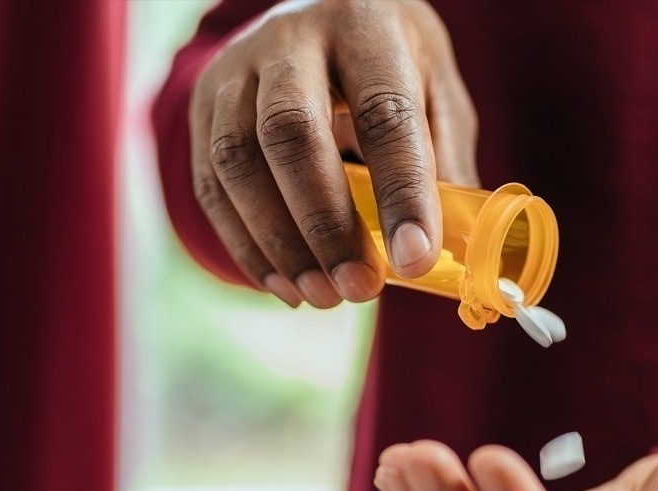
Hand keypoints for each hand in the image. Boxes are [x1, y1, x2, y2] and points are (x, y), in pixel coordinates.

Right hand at [189, 0, 478, 307]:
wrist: (318, 15)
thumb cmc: (392, 67)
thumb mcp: (436, 92)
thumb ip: (445, 162)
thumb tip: (453, 250)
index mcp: (366, 27)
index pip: (384, 112)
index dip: (401, 191)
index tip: (414, 260)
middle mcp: (291, 38)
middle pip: (291, 132)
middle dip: (325, 224)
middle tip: (359, 288)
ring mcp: (236, 70)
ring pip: (238, 161)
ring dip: (280, 244)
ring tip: (323, 296)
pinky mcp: (203, 106)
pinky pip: (211, 184)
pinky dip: (247, 246)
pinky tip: (286, 284)